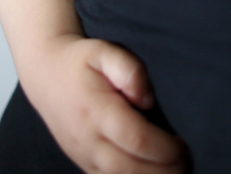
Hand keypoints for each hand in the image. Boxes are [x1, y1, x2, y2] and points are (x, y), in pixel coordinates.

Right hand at [22, 35, 186, 173]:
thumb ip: (131, 70)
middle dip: (165, 171)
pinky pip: (108, 184)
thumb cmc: (80, 62)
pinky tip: (151, 175)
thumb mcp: (105, 50)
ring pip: (119, 182)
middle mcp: (87, 138)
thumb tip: (145, 99)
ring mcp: (82, 154)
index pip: (137, 140)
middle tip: (185, 162)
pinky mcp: (82, 163)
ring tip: (174, 171)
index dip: (166, 149)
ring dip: (150, 182)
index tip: (183, 146)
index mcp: (96, 110)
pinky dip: (132, 184)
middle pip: (131, 169)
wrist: (44, 73)